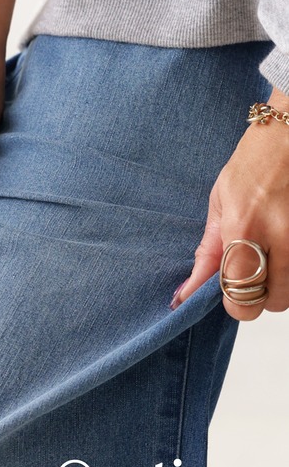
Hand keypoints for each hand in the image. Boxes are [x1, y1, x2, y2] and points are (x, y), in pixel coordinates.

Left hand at [171, 87, 288, 319]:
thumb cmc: (253, 164)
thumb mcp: (219, 204)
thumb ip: (207, 253)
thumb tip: (186, 292)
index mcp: (244, 226)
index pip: (239, 293)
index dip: (234, 303)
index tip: (230, 293)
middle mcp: (279, 235)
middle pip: (271, 302)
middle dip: (258, 295)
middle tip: (252, 272)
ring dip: (279, 283)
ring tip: (270, 253)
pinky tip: (284, 246)